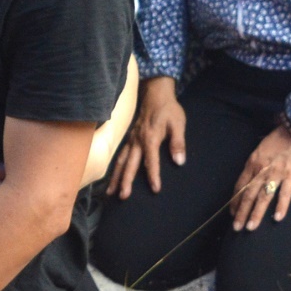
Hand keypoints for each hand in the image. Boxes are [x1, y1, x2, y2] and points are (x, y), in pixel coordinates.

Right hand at [109, 76, 185, 198]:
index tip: (155, 189)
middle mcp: (137, 141)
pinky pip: (119, 155)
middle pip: (129, 164)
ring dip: (115, 177)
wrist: (155, 94)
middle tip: (122, 196)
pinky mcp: (129, 139)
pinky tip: (112, 177)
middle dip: (125, 181)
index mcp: (150, 138)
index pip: (151, 161)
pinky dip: (115, 168)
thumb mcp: (178, 124)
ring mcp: (131, 140)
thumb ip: (178, 143)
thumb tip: (179, 161)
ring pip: (120, 161)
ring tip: (110, 192)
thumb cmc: (168, 110)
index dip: (153, 175)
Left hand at [231, 124, 290, 230]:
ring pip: (263, 197)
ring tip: (250, 227)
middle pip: (248, 194)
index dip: (235, 201)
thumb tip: (251, 178)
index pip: (240, 186)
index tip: (231, 213)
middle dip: (241, 212)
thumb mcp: (261, 149)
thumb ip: (256, 164)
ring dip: (256, 213)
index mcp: (252, 163)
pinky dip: (281, 206)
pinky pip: (285, 194)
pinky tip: (277, 218)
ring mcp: (276, 173)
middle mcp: (261, 170)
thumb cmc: (281, 138)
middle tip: (236, 227)